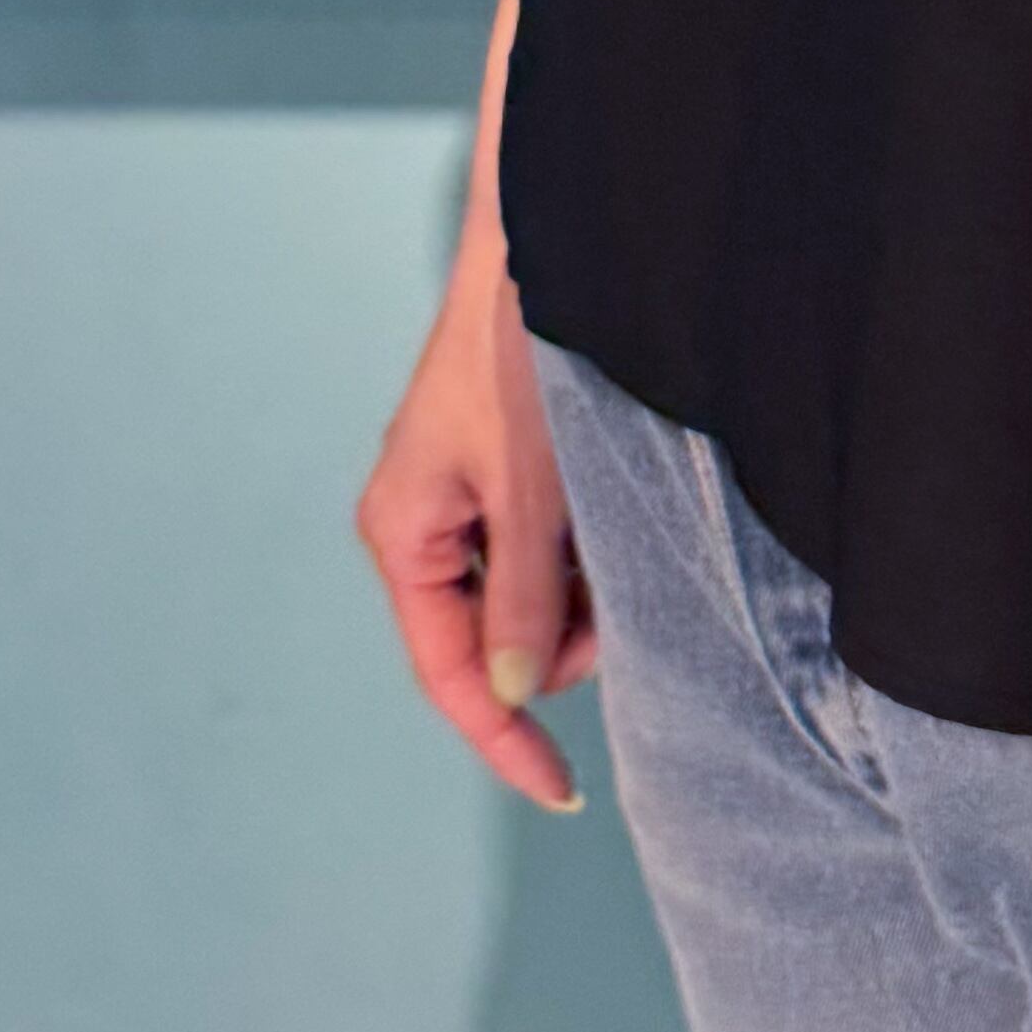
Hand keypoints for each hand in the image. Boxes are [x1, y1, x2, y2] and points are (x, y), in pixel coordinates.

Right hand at [355, 246, 593, 809]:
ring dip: (583, 587)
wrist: (547, 239)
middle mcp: (428, 523)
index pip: (450, 674)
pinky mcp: (508, 470)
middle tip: (625, 587)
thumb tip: (511, 693)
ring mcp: (468, 496)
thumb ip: (522, 595)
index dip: (504, 742)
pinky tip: (615, 504)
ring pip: (533, 594)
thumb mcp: (533, 487)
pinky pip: (549, 546)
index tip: (565, 791)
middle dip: (563, 637)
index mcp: (405, 534)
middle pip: (497, 639)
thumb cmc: (522, 350)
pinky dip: (587, 547)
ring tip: (617, 521)